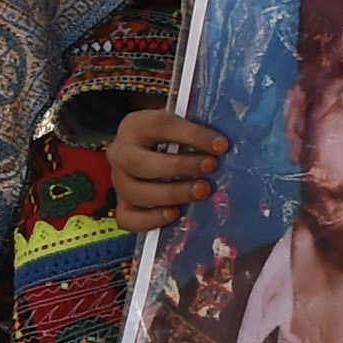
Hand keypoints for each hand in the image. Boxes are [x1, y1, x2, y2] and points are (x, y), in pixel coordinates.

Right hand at [106, 108, 227, 229]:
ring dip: (172, 194)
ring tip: (202, 190)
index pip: (162, 127)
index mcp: (137, 125)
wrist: (151, 148)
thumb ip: (198, 131)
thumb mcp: (182, 122)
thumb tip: (223, 145)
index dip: (193, 136)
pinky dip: (151, 219)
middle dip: (179, 166)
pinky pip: (128, 218)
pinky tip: (175, 213)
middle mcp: (120, 153)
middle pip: (141, 163)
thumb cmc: (173, 135)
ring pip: (136, 192)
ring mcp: (119, 181)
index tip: (221, 145)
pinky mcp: (122, 204)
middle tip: (211, 166)